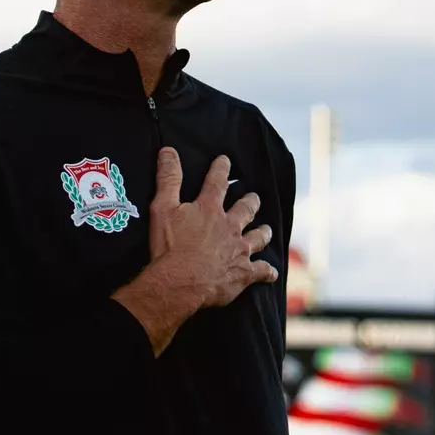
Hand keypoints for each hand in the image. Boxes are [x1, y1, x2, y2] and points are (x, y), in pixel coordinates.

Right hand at [149, 147, 277, 308]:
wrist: (180, 283)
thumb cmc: (170, 247)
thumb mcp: (163, 207)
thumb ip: (168, 179)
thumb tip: (168, 152)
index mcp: (209, 209)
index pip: (217, 182)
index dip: (221, 169)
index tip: (225, 160)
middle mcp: (229, 226)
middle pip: (245, 209)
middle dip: (250, 201)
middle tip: (254, 197)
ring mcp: (239, 250)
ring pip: (258, 237)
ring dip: (263, 232)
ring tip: (266, 229)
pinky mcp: (243, 273)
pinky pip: (261, 271)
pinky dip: (267, 272)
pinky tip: (271, 273)